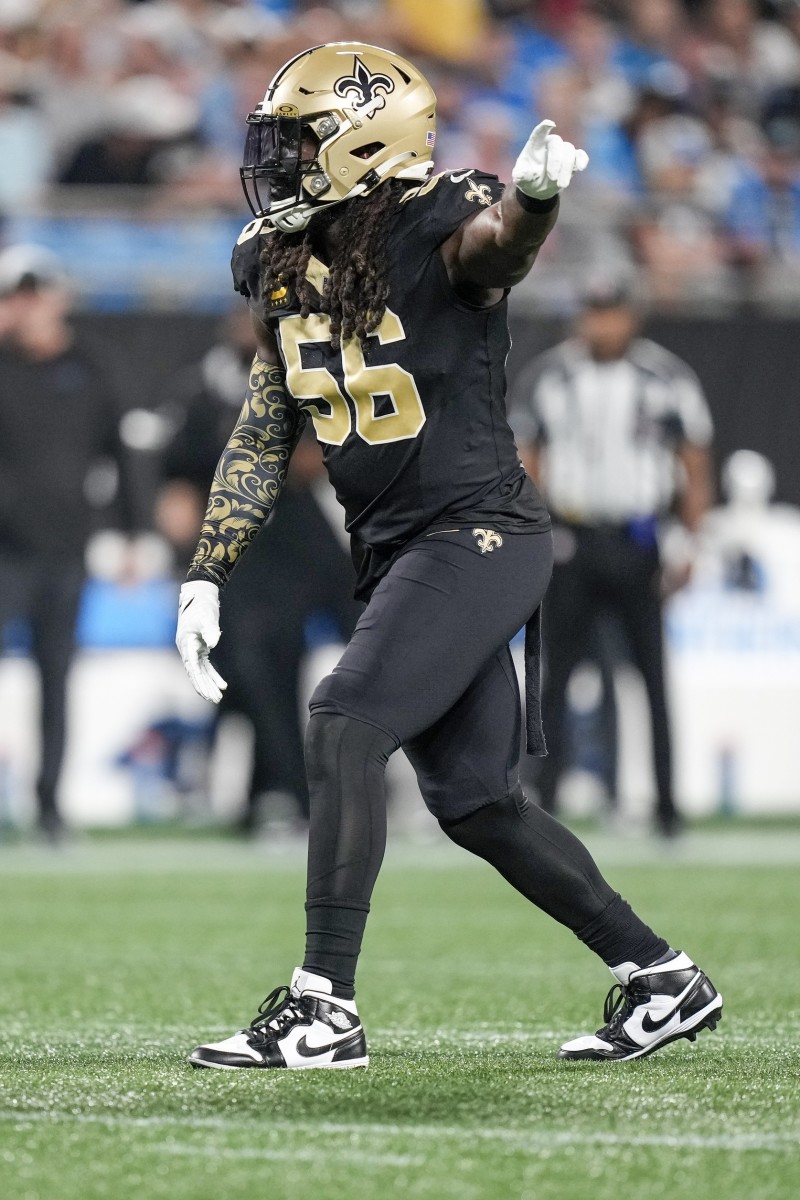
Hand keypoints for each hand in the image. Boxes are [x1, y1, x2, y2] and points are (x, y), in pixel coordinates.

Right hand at [176, 581, 226, 702]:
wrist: (200, 594)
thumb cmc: (202, 605)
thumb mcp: (207, 616)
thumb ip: (209, 629)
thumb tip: (213, 643)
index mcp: (185, 643)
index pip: (192, 666)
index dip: (198, 680)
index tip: (205, 692)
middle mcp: (187, 649)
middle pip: (195, 673)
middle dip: (204, 687)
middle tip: (215, 699)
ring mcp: (192, 649)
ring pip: (200, 672)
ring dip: (209, 684)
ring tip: (218, 698)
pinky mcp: (200, 648)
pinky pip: (206, 666)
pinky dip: (213, 675)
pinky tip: (222, 685)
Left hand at [512, 120, 588, 200]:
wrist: (538, 188)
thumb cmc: (528, 179)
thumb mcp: (521, 179)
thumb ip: (521, 175)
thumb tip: (519, 175)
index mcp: (536, 145)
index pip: (539, 133)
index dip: (544, 128)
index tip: (549, 124)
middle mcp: (550, 144)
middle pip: (557, 144)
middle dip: (556, 161)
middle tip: (553, 179)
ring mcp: (563, 151)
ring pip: (569, 152)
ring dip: (567, 168)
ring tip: (561, 185)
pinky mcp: (573, 160)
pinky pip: (581, 155)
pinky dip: (582, 160)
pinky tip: (580, 168)